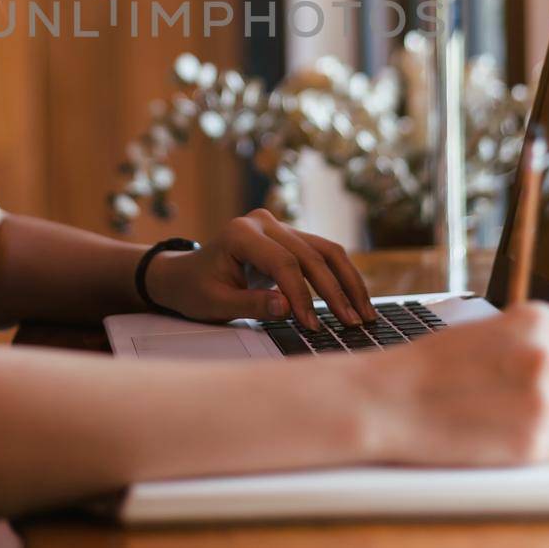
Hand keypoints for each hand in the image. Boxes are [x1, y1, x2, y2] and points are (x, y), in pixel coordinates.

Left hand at [143, 209, 376, 328]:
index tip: (312, 324)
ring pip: (325, 250)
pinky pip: (322, 254)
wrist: (185, 275)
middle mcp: (263, 223)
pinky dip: (340, 277)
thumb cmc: (195, 289)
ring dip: (348, 282)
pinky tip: (354, 300)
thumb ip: (250, 305)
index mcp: (240, 233)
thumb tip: (287, 307)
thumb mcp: (215, 304)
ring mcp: (279, 227)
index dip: (301, 295)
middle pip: (310, 255)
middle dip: (334, 292)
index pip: (283, 263)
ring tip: (364, 313)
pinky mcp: (290, 238)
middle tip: (351, 323)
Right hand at [363, 302, 548, 465]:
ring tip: (505, 419)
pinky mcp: (536, 443)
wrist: (390, 402)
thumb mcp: (486, 332)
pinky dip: (535, 449)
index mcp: (536, 320)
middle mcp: (548, 356)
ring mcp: (545, 402)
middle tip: (511, 400)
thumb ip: (531, 343)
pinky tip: (498, 437)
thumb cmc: (428, 368)